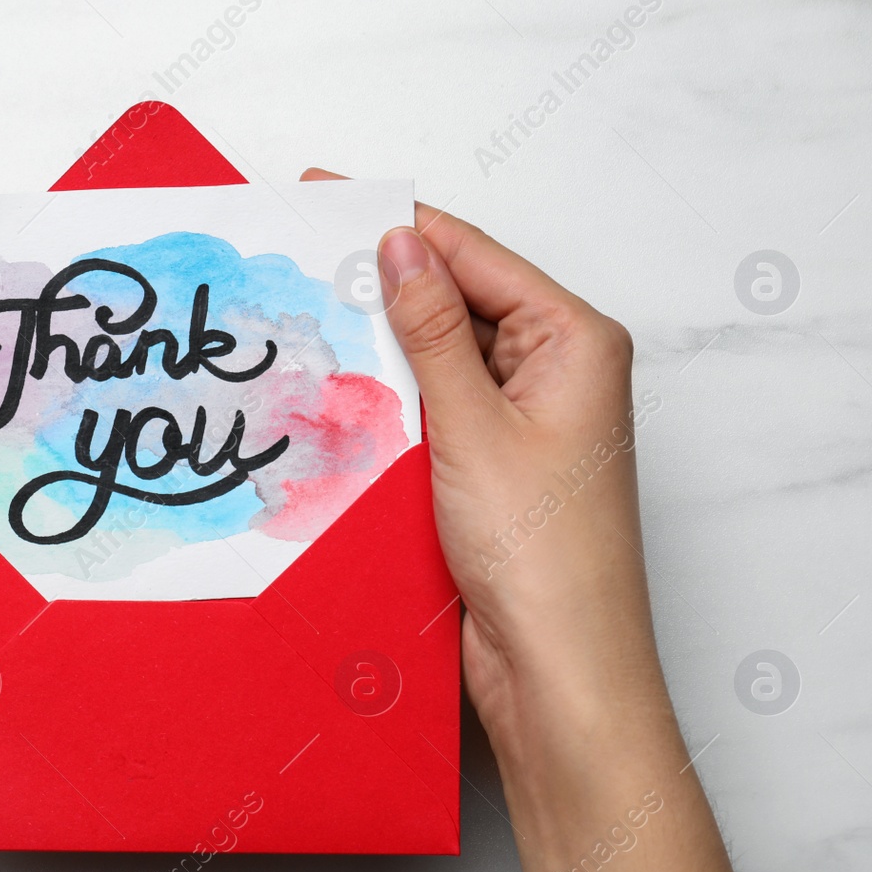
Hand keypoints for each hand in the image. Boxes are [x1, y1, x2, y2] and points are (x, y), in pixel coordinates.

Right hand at [302, 169, 787, 871]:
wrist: (558, 675)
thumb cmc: (545, 559)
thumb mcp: (473, 426)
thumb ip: (430, 331)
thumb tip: (400, 243)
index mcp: (576, 339)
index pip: (472, 255)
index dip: (397, 222)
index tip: (324, 197)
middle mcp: (558, 370)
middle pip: (456, 299)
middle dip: (382, 280)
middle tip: (295, 258)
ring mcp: (526, 420)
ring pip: (439, 356)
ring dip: (380, 343)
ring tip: (302, 314)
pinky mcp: (494, 467)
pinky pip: (435, 408)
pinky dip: (390, 397)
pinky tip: (335, 388)